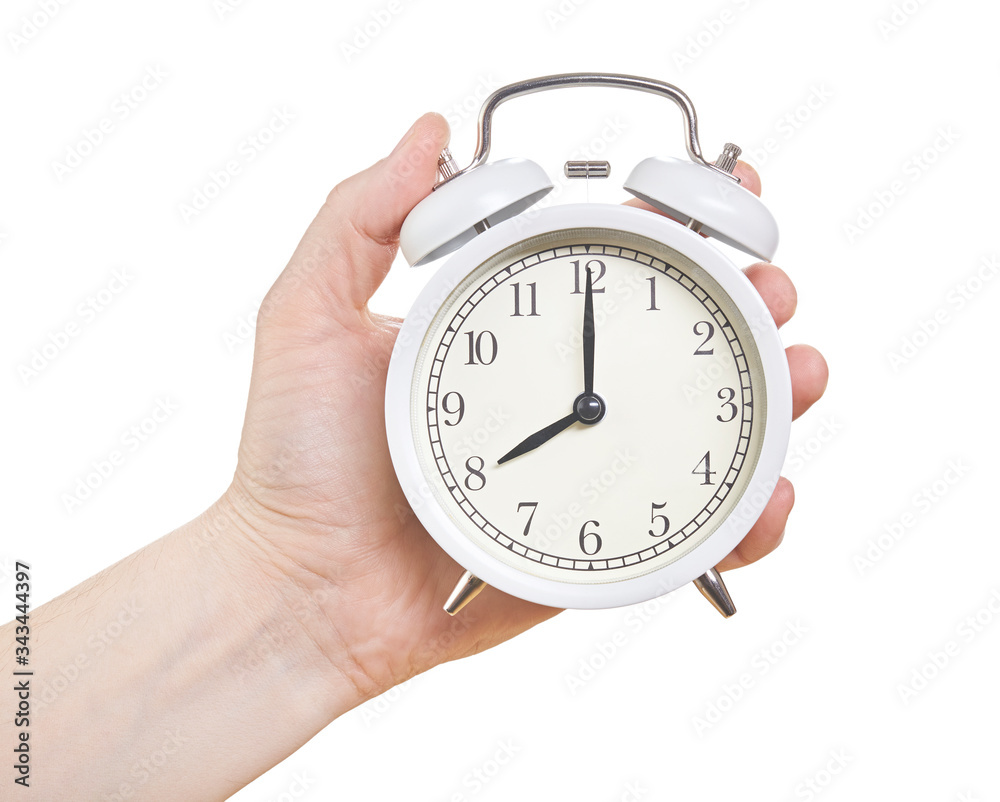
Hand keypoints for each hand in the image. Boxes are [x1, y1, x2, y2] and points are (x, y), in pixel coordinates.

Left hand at [223, 113, 828, 703]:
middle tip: (771, 293)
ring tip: (799, 376)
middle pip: (680, 336)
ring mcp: (586, 469)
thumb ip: (360, 218)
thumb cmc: (298, 461)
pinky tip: (772, 492)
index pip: (609, 260)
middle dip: (748, 304)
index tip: (728, 196)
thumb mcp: (309, 318)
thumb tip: (431, 130)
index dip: (679, 223)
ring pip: (705, 424)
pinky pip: (691, 527)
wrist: (306, 593)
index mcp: (506, 331)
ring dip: (773, 395)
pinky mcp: (600, 544)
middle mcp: (555, 392)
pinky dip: (748, 514)